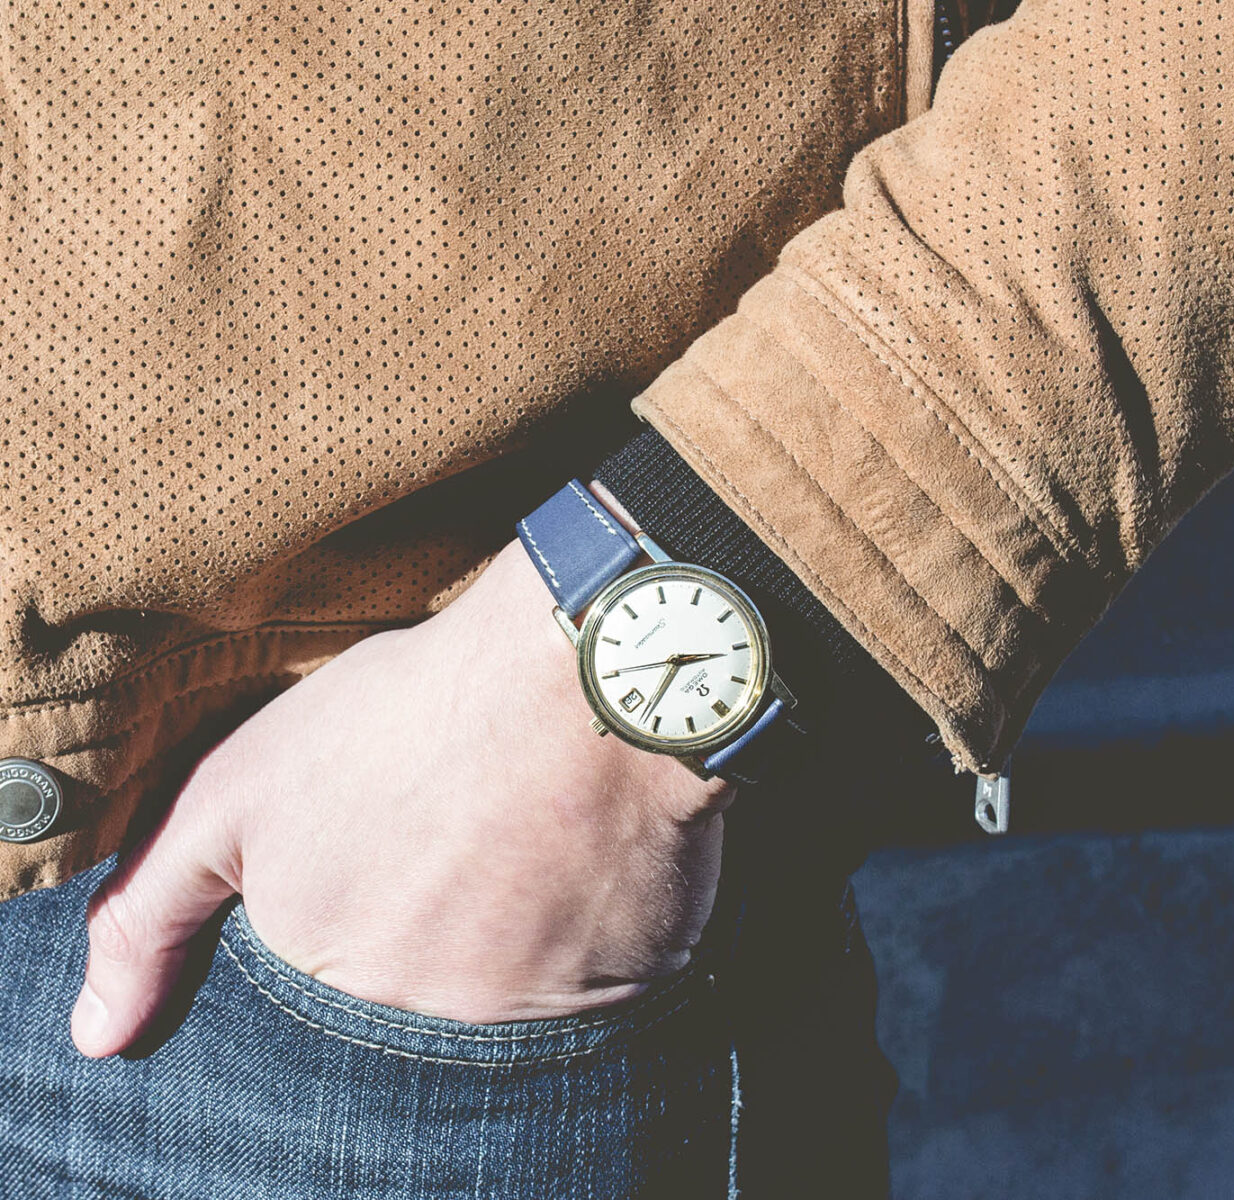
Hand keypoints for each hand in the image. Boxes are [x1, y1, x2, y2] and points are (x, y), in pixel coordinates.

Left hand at [70, 505, 733, 1057]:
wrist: (586, 675)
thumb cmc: (408, 718)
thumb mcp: (238, 790)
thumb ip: (152, 913)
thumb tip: (97, 1036)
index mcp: (332, 988)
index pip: (324, 994)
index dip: (353, 914)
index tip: (385, 850)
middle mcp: (432, 1025)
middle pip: (418, 1001)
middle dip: (431, 928)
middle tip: (456, 831)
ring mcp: (538, 1014)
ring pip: (511, 994)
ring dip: (513, 927)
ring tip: (522, 828)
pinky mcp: (634, 984)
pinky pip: (602, 975)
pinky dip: (591, 922)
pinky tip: (584, 845)